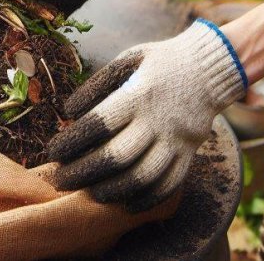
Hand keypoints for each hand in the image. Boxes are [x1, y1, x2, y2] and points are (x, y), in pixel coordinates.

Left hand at [47, 19, 247, 210]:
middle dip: (84, 173)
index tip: (54, 152)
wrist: (209, 68)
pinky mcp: (190, 153)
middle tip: (61, 181)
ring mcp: (177, 140)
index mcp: (139, 94)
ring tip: (90, 195)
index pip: (99, 124)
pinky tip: (125, 203)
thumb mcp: (128, 59)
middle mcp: (158, 120)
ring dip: (112, 191)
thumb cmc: (159, 62)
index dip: (72, 142)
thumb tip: (69, 111)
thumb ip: (99, 84)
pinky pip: (169, 185)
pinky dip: (146, 199)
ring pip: (143, 177)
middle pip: (118, 157)